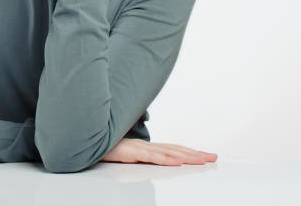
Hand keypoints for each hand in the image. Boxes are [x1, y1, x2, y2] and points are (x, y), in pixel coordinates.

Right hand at [100, 138, 217, 165]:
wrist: (87, 138)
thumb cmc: (105, 147)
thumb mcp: (126, 154)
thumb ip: (141, 155)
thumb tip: (154, 160)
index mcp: (147, 147)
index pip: (174, 149)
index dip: (191, 152)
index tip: (206, 156)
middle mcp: (146, 146)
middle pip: (176, 150)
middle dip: (195, 154)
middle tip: (213, 157)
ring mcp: (139, 148)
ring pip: (167, 153)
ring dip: (186, 156)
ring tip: (201, 160)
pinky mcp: (130, 152)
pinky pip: (150, 156)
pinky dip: (165, 159)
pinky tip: (176, 162)